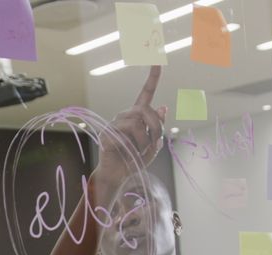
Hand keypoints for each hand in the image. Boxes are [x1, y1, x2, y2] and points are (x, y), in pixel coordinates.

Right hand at [93, 66, 167, 194]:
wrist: (117, 176)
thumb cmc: (134, 159)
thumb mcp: (153, 145)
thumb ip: (159, 128)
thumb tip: (163, 107)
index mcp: (137, 115)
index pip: (146, 93)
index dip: (153, 77)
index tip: (157, 60)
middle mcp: (125, 115)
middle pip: (146, 110)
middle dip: (156, 128)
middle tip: (154, 144)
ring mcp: (114, 123)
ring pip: (139, 123)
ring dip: (145, 140)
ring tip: (140, 151)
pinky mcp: (107, 134)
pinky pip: (128, 134)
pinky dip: (135, 146)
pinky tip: (129, 153)